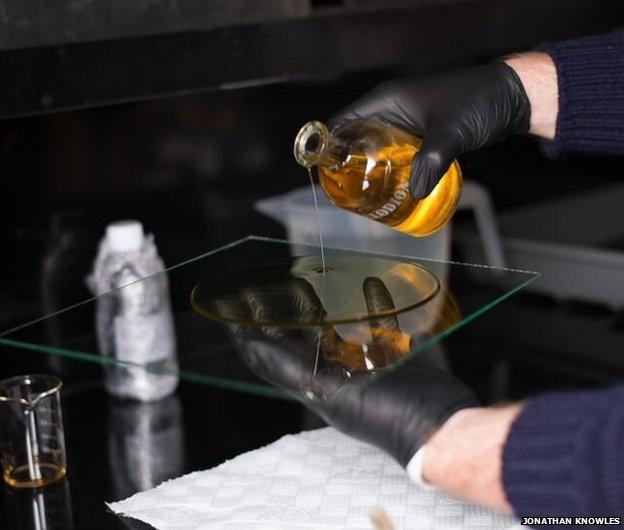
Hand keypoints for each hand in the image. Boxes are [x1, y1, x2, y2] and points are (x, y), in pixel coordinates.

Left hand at [225, 275, 478, 466]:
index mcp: (316, 388)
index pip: (271, 359)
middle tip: (265, 288)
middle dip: (279, 314)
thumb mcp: (341, 396)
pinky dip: (372, 306)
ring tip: (309, 281)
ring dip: (321, 307)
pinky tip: (373, 285)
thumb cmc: (392, 418)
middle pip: (296, 340)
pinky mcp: (391, 359)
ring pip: (334, 330)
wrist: (442, 428)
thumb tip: (260, 351)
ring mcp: (363, 367)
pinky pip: (375, 327)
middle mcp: (334, 377)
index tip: (231, 311)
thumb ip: (302, 373)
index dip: (249, 336)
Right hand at [330, 62, 530, 198]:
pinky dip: (391, 171)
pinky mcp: (421, 135)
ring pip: (377, 149)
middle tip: (344, 192)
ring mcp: (406, 123)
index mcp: (387, 101)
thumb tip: (415, 195)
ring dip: (370, 171)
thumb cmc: (478, 102)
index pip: (344, 122)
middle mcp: (391, 110)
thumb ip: (430, 163)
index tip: (325, 172)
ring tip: (364, 197)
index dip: (330, 146)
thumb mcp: (450, 133)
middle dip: (348, 165)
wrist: (510, 98)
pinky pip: (397, 155)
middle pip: (357, 140)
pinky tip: (393, 191)